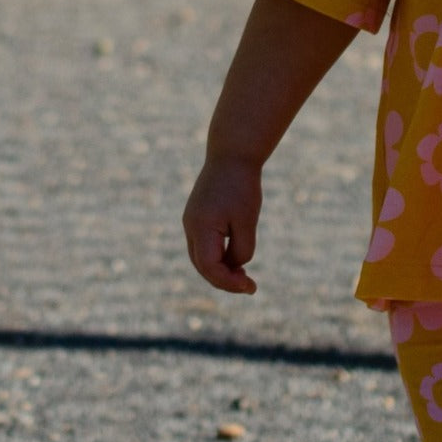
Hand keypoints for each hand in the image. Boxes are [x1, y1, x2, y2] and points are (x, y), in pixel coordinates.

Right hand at [182, 156, 263, 294]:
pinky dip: (218, 256)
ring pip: (201, 258)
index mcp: (200, 227)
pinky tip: (236, 259)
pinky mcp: (197, 217)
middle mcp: (190, 227)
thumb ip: (242, 248)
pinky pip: (204, 245)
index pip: (210, 267)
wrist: (232, 154)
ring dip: (220, 270)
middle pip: (203, 266)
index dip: (229, 282)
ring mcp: (191, 222)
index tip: (250, 287)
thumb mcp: (247, 219)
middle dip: (224, 280)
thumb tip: (236, 266)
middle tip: (249, 286)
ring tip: (244, 276)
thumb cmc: (242, 185)